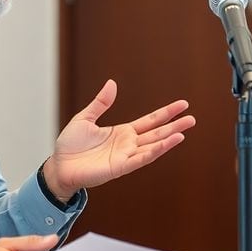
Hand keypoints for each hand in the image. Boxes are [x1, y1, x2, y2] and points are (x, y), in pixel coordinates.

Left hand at [43, 80, 195, 198]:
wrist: (59, 166)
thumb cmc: (70, 146)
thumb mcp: (85, 118)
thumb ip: (101, 103)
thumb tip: (112, 83)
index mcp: (122, 132)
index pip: (150, 121)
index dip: (166, 113)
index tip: (182, 105)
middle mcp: (128, 144)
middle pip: (157, 133)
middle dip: (174, 125)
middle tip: (192, 118)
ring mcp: (126, 156)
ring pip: (153, 146)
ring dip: (169, 139)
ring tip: (184, 130)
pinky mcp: (120, 167)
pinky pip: (141, 158)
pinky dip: (156, 151)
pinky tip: (168, 142)